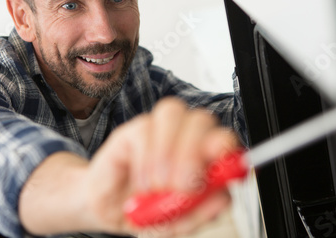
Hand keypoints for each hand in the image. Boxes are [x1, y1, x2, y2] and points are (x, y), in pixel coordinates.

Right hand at [84, 97, 238, 236]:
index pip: (222, 137)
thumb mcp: (179, 222)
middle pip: (200, 119)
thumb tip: (222, 198)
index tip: (220, 167)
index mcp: (204, 156)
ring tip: (158, 187)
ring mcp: (158, 129)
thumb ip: (203, 210)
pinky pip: (143, 130)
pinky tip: (142, 184)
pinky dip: (144, 161)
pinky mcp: (131, 130)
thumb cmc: (149, 212)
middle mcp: (185, 136)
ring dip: (167, 154)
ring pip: (172, 113)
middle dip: (193, 153)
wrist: (111, 212)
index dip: (224, 146)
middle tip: (183, 186)